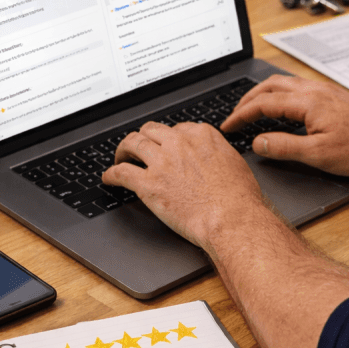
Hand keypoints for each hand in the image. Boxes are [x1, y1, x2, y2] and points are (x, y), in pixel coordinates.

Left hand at [101, 121, 268, 247]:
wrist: (232, 219)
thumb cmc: (239, 199)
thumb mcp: (235, 163)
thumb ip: (218, 154)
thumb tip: (213, 158)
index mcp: (202, 136)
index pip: (177, 128)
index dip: (168, 138)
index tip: (166, 146)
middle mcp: (179, 143)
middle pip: (151, 130)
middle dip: (144, 138)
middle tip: (139, 148)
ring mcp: (162, 162)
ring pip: (132, 143)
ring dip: (123, 149)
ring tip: (120, 157)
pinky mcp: (148, 184)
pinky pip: (121, 172)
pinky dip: (111, 174)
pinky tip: (109, 178)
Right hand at [222, 75, 348, 175]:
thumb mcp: (318, 155)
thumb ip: (284, 147)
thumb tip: (258, 142)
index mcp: (307, 101)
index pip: (263, 103)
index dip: (241, 115)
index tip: (228, 126)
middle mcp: (314, 90)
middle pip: (270, 85)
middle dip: (247, 99)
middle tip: (234, 116)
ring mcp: (324, 90)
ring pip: (284, 83)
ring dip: (263, 94)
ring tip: (252, 109)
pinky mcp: (333, 95)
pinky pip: (297, 87)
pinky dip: (279, 95)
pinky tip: (281, 109)